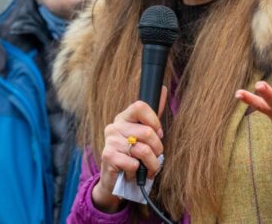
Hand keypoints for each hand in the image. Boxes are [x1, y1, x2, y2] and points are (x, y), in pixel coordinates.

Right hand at [91, 88, 166, 212]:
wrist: (115, 181)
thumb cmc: (133, 156)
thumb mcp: (143, 135)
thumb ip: (153, 115)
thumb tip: (164, 89)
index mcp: (124, 118)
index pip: (140, 106)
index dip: (154, 120)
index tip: (159, 133)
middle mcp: (115, 126)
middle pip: (147, 132)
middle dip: (157, 149)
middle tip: (154, 157)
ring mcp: (110, 141)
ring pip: (143, 150)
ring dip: (151, 164)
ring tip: (147, 169)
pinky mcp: (108, 156)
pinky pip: (134, 163)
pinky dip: (138, 172)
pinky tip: (133, 173)